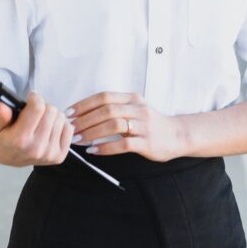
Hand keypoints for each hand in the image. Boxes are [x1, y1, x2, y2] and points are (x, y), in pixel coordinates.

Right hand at [0, 91, 73, 166]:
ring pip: (61, 118)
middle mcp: (36, 148)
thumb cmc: (5, 139)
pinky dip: (61, 125)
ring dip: (52, 116)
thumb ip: (1, 115)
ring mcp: (49, 153)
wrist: (9, 157)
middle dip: (43, 107)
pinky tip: (50, 129)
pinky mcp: (59, 156)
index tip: (31, 98)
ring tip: (41, 121)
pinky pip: (69, 129)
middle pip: (51, 111)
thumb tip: (0, 106)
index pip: (37, 108)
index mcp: (20, 140)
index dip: (35, 98)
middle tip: (35, 112)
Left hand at [67, 92, 184, 161]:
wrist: (177, 135)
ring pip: (114, 125)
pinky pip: (123, 144)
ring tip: (78, 140)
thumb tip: (83, 114)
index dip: (84, 104)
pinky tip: (94, 151)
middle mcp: (138, 109)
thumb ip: (115, 108)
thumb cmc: (149, 124)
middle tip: (70, 129)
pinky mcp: (147, 142)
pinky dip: (105, 147)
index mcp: (132, 98)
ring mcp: (144, 126)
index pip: (104, 97)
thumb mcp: (134, 109)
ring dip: (92, 133)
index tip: (69, 113)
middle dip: (85, 120)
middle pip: (107, 110)